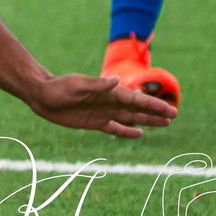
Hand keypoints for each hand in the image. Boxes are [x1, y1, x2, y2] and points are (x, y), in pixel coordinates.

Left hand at [25, 72, 175, 138]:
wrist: (41, 95)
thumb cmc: (57, 88)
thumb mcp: (76, 85)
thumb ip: (97, 85)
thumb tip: (116, 81)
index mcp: (107, 92)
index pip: (135, 99)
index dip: (153, 105)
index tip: (170, 109)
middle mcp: (108, 102)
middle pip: (137, 109)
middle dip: (155, 113)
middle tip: (174, 116)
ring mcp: (102, 112)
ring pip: (130, 118)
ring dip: (147, 121)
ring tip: (164, 124)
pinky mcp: (94, 122)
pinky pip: (115, 128)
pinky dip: (127, 131)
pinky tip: (139, 134)